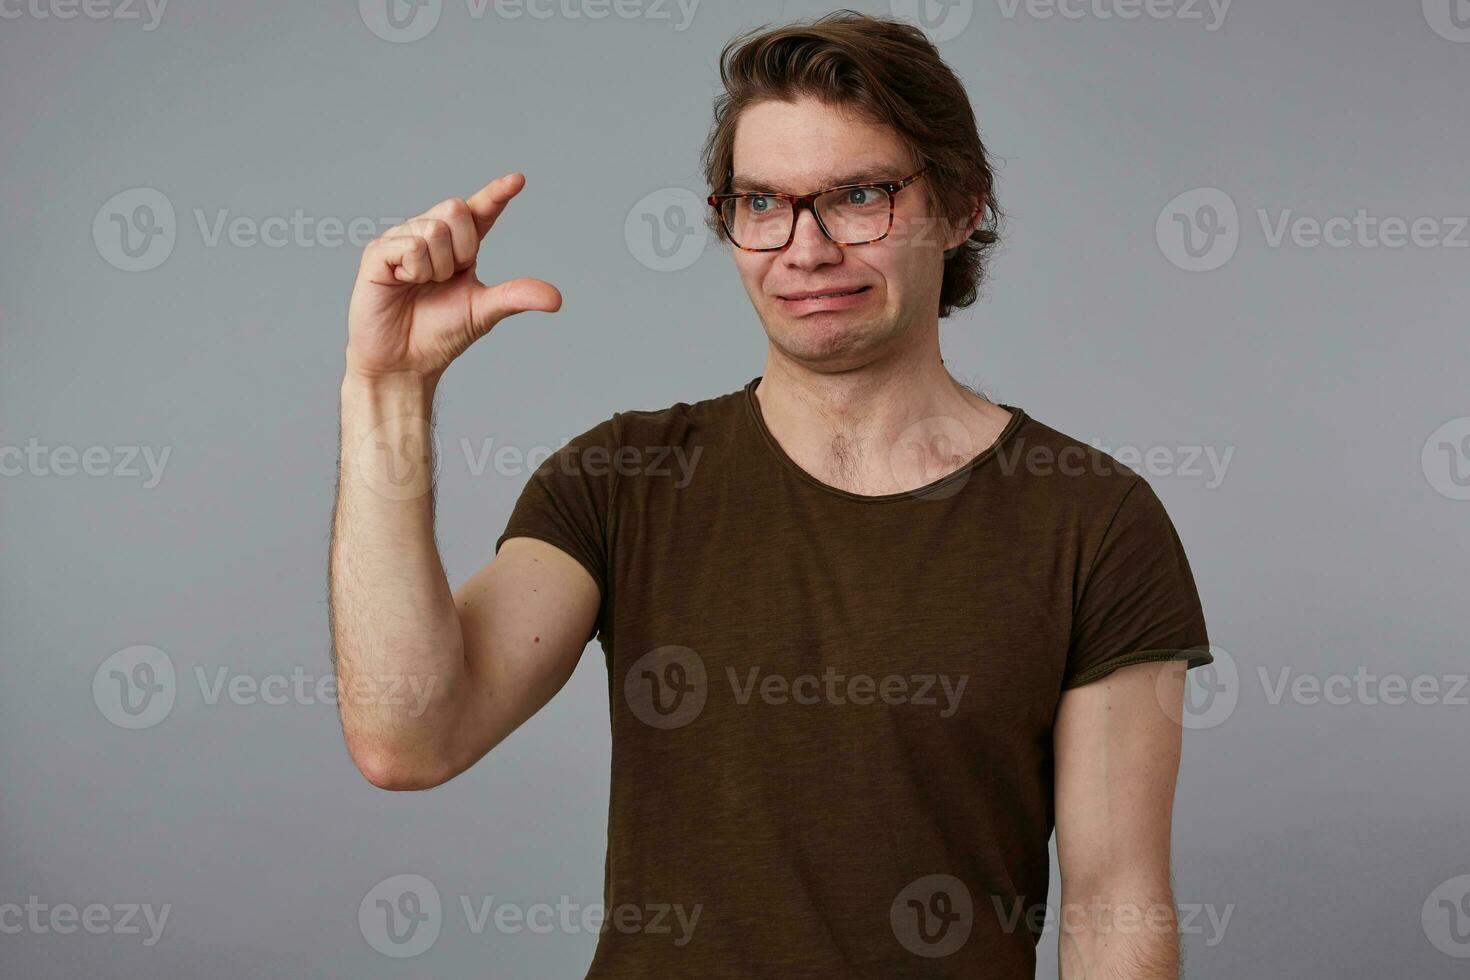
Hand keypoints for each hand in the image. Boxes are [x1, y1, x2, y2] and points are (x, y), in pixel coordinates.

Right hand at [345, 172, 561, 382]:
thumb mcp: (484, 311)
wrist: (405, 362)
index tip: (518, 180)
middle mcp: (429, 236)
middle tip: (445, 280)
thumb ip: (516, 296)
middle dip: (461, 249)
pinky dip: (415, 269)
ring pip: (434, 228)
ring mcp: (401, 241)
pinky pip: (410, 245)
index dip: (497, 194)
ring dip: (436, 267)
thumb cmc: (439, 335)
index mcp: (458, 247)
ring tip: (420, 287)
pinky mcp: (377, 253)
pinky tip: (403, 284)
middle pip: (456, 209)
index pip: (479, 212)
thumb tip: (556, 298)